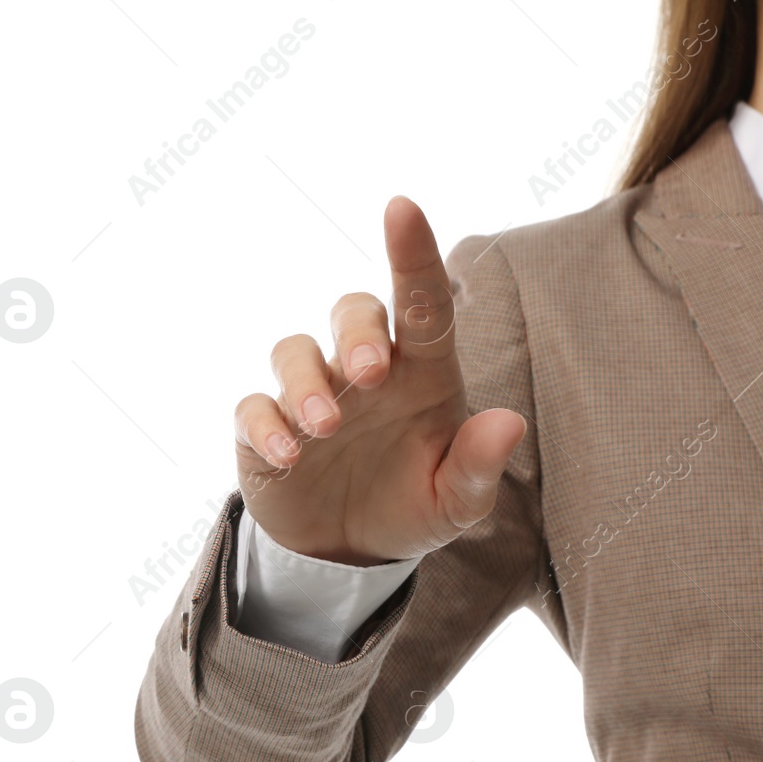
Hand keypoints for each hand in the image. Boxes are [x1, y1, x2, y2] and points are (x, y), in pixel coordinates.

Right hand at [234, 196, 527, 565]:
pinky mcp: (264, 429)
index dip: (412, 254)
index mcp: (419, 375)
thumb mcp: (454, 505)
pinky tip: (288, 455)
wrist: (348, 553)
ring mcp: (310, 396)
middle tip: (369, 373)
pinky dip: (266, 424)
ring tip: (325, 427)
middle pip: (351, 311)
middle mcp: (362, 373)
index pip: (421, 303)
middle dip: (357, 331)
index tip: (401, 208)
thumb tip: (509, 424)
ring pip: (294, 351)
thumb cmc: (410, 507)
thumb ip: (479, 468)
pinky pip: (254, 407)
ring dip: (307, 382)